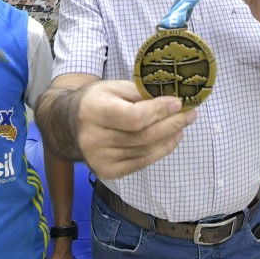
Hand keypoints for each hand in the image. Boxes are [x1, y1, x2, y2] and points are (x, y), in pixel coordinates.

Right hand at [73, 80, 197, 178]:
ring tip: (183, 125)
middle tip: (190, 114)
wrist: (69, 122)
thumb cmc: (96, 100)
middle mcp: (93, 138)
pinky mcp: (106, 171)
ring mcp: (98, 159)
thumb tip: (172, 101)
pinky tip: (171, 139)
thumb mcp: (114, 87)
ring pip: (145, 151)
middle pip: (143, 136)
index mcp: (93, 111)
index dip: (159, 111)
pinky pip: (142, 162)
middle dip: (172, 124)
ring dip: (170, 137)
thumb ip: (140, 93)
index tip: (178, 103)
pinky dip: (161, 151)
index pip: (134, 117)